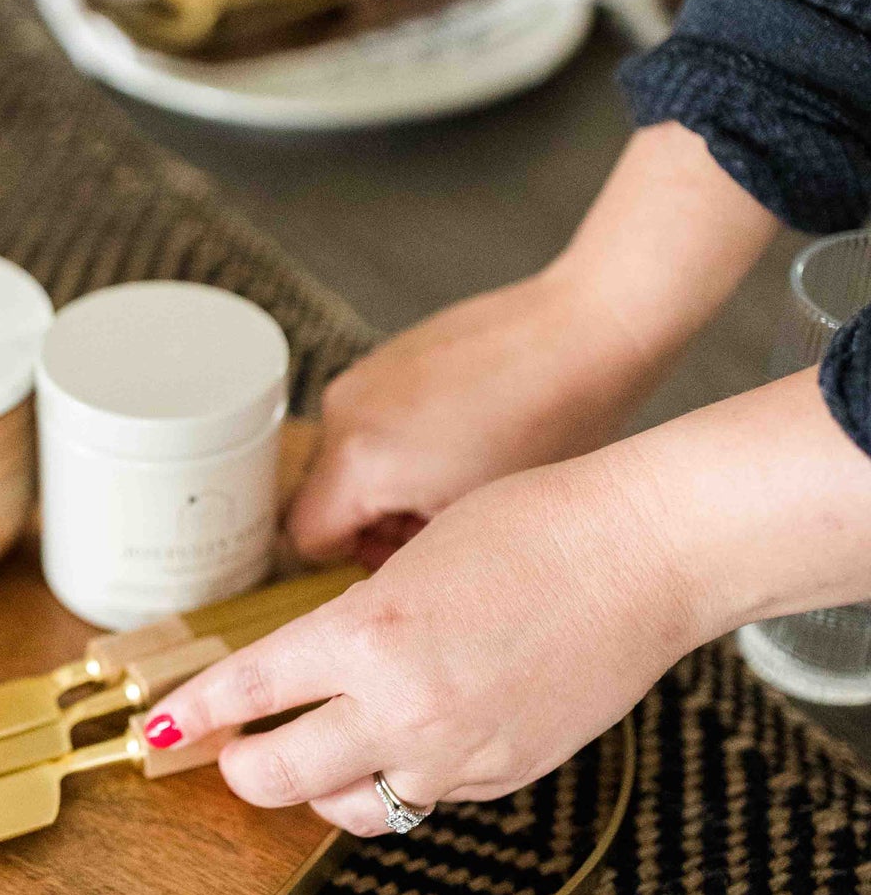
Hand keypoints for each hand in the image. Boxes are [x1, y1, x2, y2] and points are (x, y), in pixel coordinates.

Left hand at [152, 447, 691, 832]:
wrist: (644, 553)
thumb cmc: (536, 526)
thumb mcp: (415, 560)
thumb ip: (358, 623)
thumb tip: (320, 663)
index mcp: (366, 634)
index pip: (247, 693)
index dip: (194, 714)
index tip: (166, 724)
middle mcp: (402, 706)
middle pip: (277, 778)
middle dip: (242, 769)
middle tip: (236, 751)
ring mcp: (455, 752)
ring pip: (350, 809)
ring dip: (320, 787)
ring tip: (318, 753)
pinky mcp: (503, 775)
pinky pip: (425, 799)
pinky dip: (400, 778)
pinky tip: (407, 740)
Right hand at [290, 122, 779, 563]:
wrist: (588, 332)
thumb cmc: (553, 427)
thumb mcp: (478, 518)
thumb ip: (406, 552)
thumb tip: (383, 563)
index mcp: (357, 462)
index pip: (306, 540)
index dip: (357, 558)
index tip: (405, 553)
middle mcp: (343, 411)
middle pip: (323, 497)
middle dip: (374, 520)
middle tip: (444, 520)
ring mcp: (363, 374)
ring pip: (348, 458)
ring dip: (389, 480)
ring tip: (464, 472)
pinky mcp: (387, 353)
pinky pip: (371, 418)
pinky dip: (402, 439)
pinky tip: (467, 433)